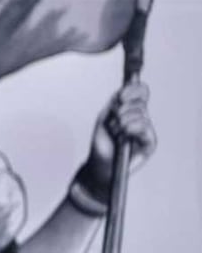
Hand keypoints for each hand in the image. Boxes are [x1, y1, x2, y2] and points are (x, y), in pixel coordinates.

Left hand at [77, 81, 157, 201]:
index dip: (133, 90)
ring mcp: (147, 130)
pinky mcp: (150, 142)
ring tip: (116, 133)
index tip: (120, 97)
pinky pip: (144, 126)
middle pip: (140, 101)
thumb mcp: (105, 117)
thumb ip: (115, 102)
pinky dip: (130, 128)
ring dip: (122, 122)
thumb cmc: (102, 141)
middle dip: (122, 109)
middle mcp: (142, 118)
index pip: (141, 91)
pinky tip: (123, 137)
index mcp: (132, 109)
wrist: (101, 163)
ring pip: (141, 113)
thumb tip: (123, 91)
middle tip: (113, 122)